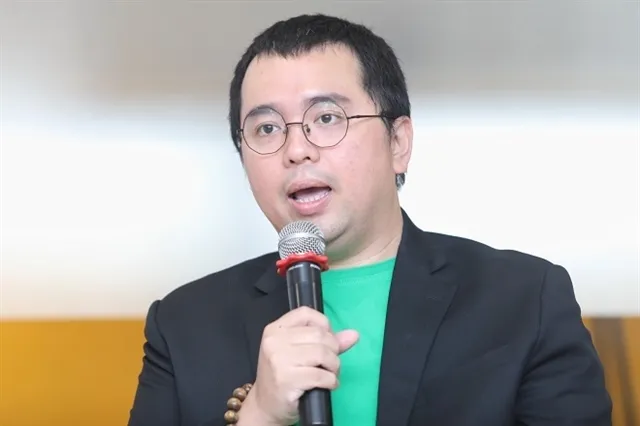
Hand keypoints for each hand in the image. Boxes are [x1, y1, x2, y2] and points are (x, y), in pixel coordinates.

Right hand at [238, 307, 358, 425]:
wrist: (266, 405)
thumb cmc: (283, 376)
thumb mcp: (298, 352)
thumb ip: (326, 341)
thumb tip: (354, 334)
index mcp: (275, 329)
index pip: (306, 313)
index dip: (324, 325)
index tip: (326, 341)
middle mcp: (274, 341)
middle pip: (319, 334)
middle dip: (333, 350)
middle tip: (330, 363)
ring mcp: (279, 360)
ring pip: (322, 353)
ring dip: (333, 366)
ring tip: (329, 374)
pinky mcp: (286, 379)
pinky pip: (321, 375)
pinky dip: (331, 381)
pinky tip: (328, 385)